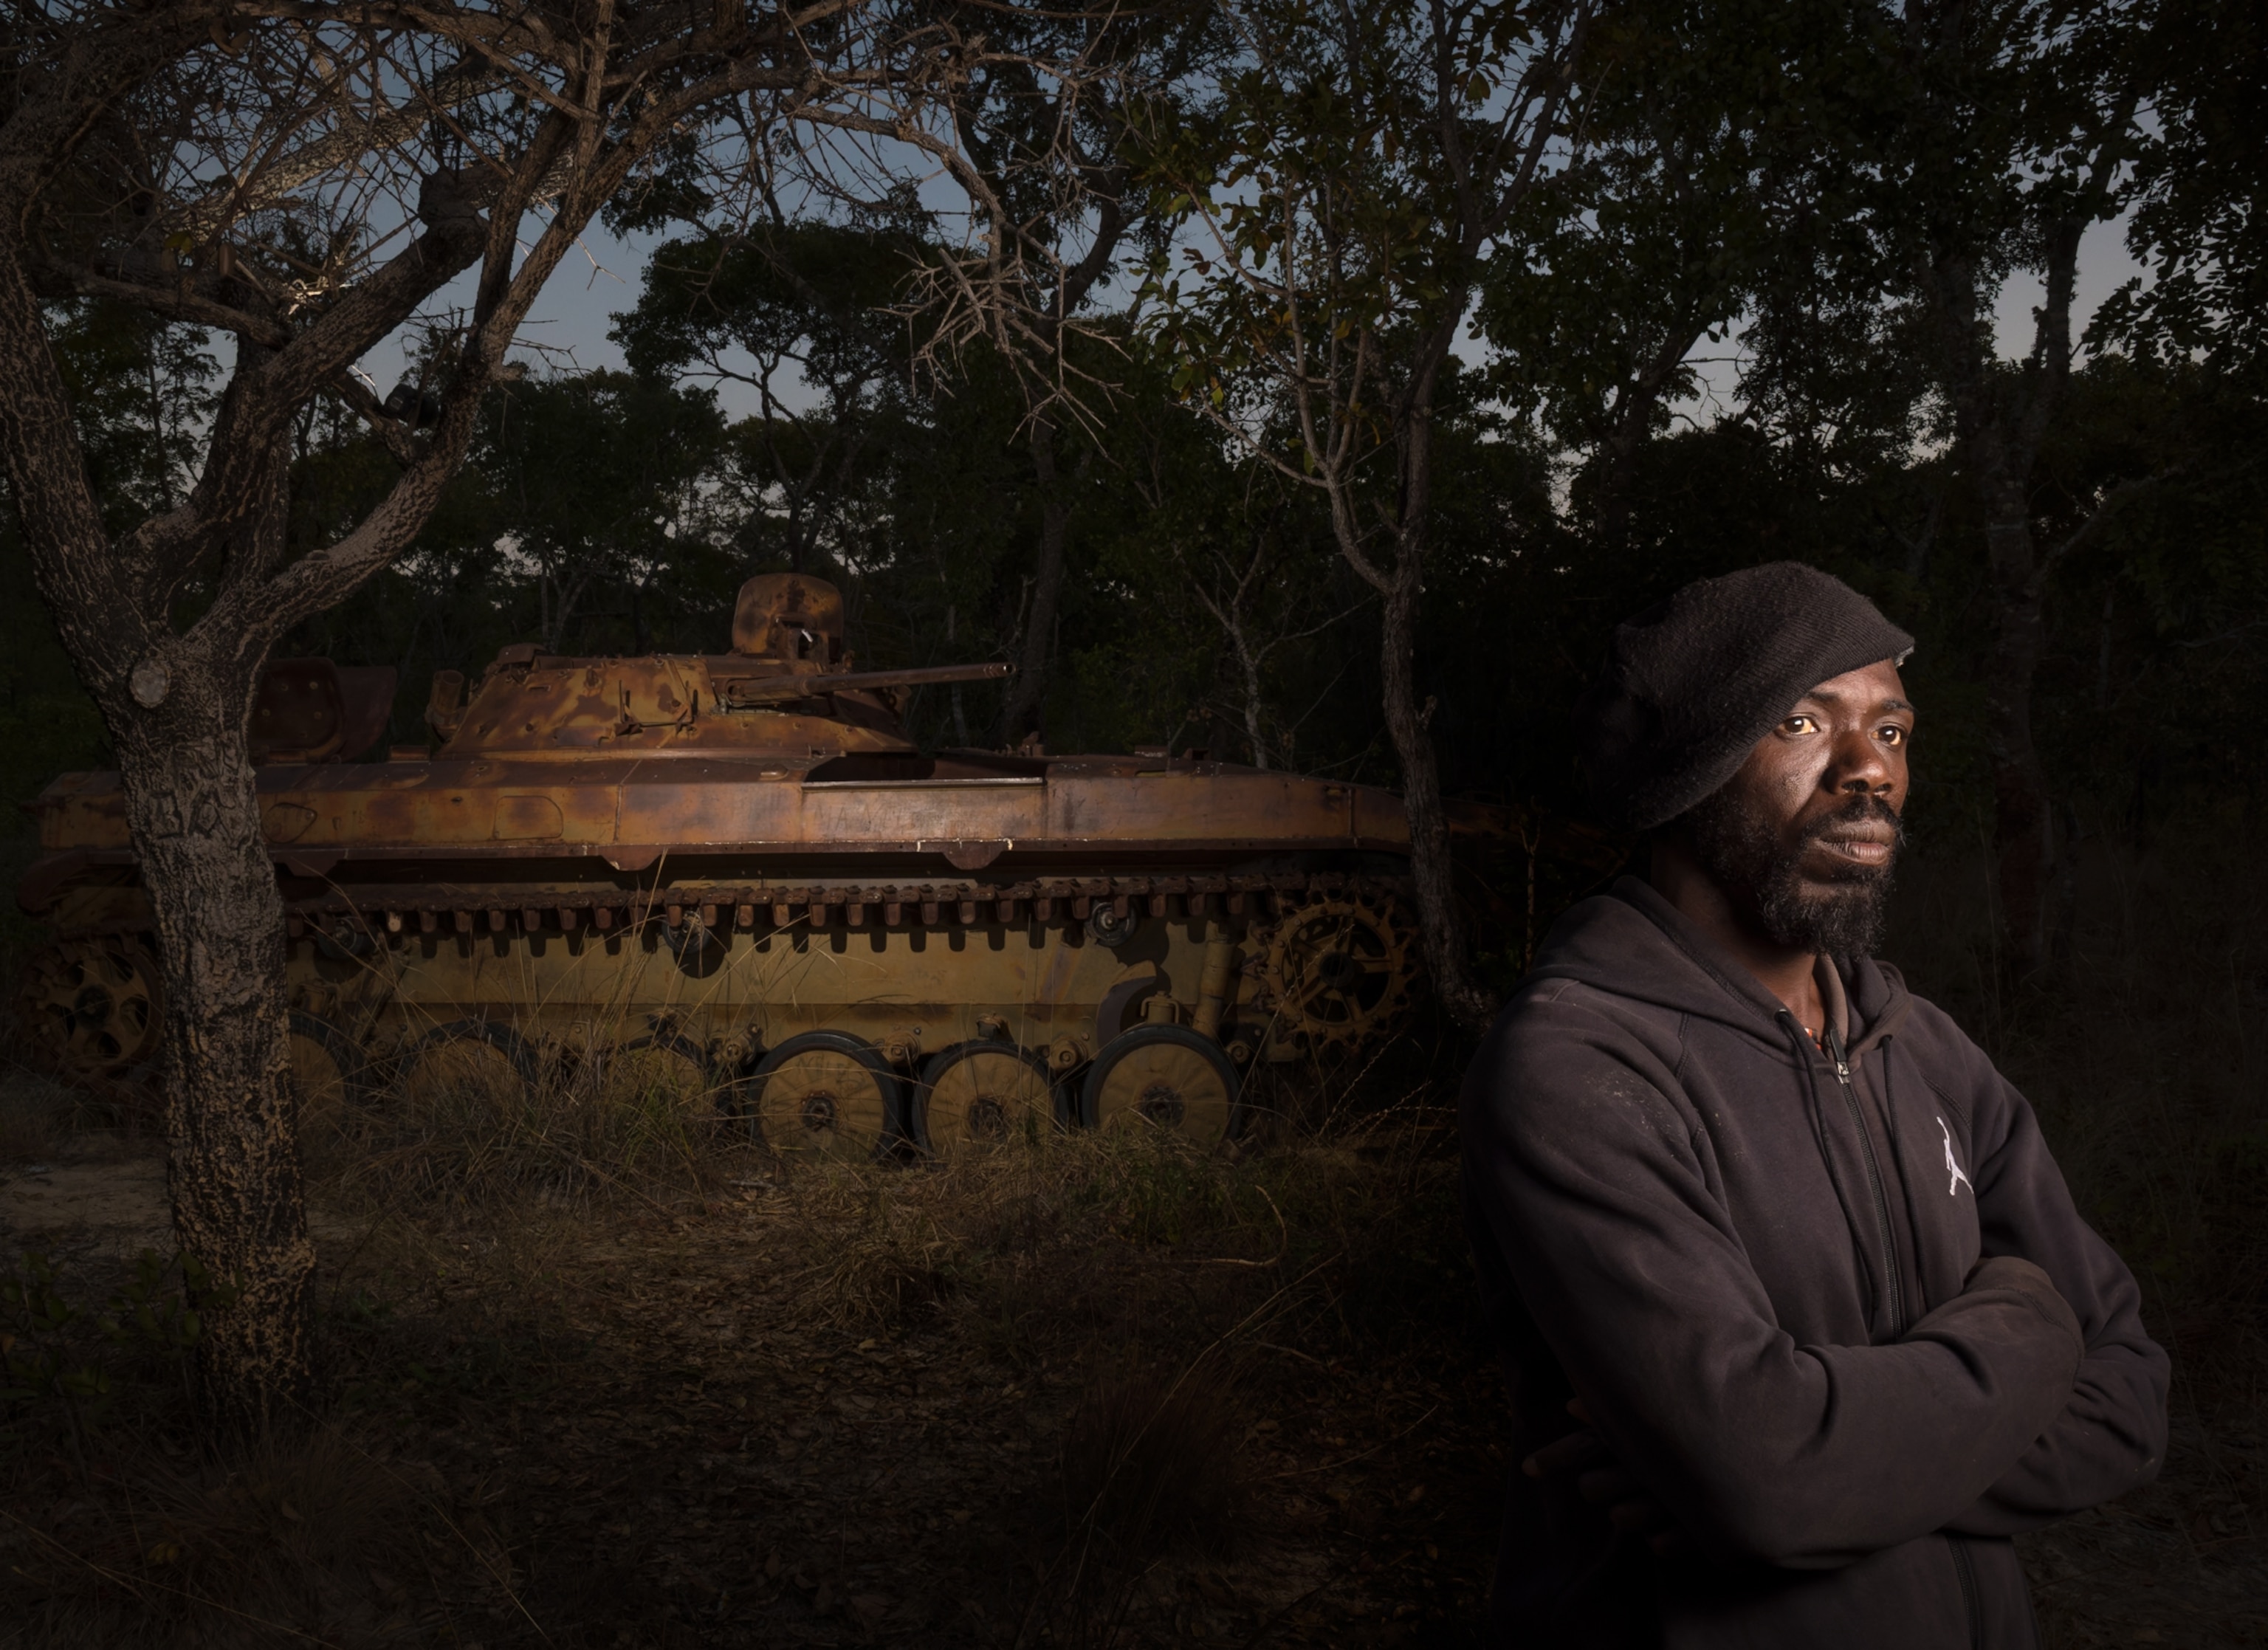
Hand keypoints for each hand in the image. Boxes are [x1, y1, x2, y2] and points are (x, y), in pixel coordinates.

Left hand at [1522, 1399, 1687, 1556]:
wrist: (1765, 1465)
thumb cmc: (1688, 1442)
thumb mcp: (1647, 1425)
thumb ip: (1607, 1418)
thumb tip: (1571, 1406)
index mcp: (1635, 1436)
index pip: (1582, 1446)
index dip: (1551, 1457)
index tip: (1526, 1469)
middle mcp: (1652, 1463)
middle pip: (1591, 1488)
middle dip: (1597, 1488)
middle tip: (1616, 1482)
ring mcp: (1678, 1497)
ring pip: (1622, 1518)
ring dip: (1631, 1515)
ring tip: (1648, 1503)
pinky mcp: (1701, 1528)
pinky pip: (1660, 1545)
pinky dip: (1663, 1539)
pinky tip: (1673, 1524)